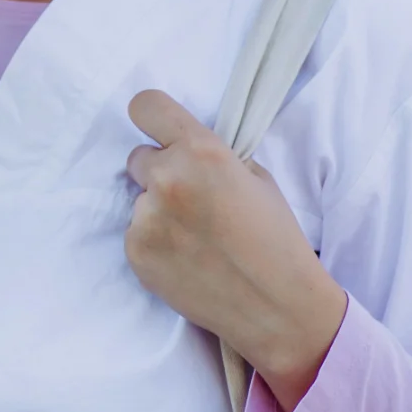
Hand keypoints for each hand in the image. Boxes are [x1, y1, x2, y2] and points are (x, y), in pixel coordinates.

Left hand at [123, 89, 345, 411]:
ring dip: (158, 211)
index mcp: (201, 152)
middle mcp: (167, 179)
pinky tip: (187, 259)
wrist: (276, 305)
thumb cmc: (276, 239)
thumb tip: (183, 147)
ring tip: (196, 238)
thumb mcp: (257, 178)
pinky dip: (154, 242)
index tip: (159, 131)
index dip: (152, 117)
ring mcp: (146, 218)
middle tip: (192, 199)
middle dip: (160, 172)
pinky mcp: (135, 252)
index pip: (146, 106)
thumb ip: (214, 156)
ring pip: (138, 200)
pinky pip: (136, 232)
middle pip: (138, 158)